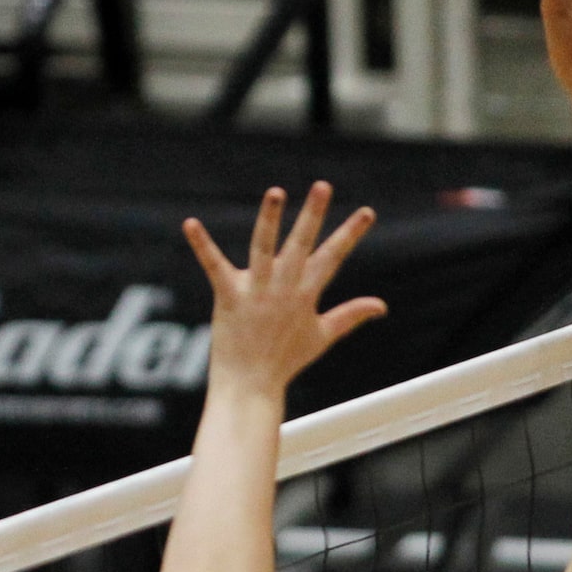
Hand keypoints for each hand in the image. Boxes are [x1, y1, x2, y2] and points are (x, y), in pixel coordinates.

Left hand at [183, 182, 385, 395]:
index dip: (351, 234)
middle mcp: (284, 288)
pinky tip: (190, 224)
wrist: (251, 385)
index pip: (333, 257)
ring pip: (264, 248)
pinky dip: (202, 245)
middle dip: (313, 215)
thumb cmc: (285, 361)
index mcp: (306, 294)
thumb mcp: (323, 336)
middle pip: (301, 245)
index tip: (367, 212)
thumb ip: (351, 315)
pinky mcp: (229, 296)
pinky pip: (214, 266)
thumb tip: (381, 305)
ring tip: (276, 192)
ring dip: (270, 219)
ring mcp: (256, 291)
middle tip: (322, 186)